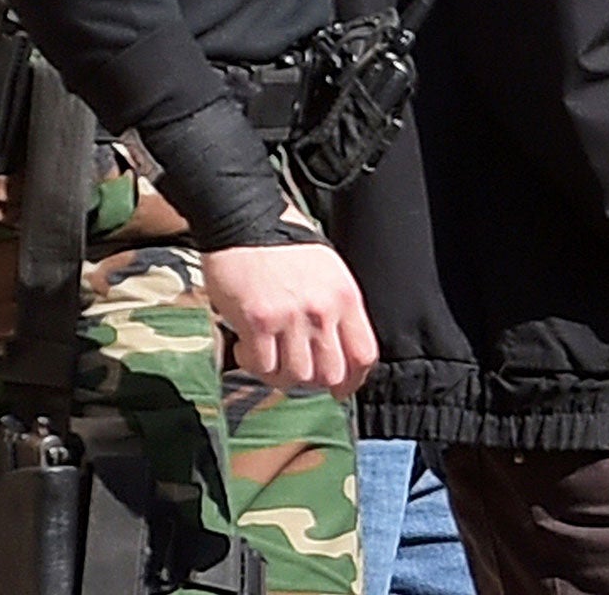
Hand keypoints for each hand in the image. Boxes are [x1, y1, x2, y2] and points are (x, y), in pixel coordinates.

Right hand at [202, 242, 379, 395]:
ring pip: (295, 376)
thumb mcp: (328, 271)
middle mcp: (323, 309)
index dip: (353, 380)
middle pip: (329, 373)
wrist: (245, 219)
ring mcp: (291, 317)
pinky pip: (262, 365)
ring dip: (279, 375)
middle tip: (294, 372)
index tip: (340, 388)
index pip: (364, 354)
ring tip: (268, 356)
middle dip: (312, 381)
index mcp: (346, 296)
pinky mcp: (258, 321)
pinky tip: (245, 346)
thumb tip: (336, 350)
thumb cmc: (285, 244)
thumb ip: (336, 308)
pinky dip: (253, 364)